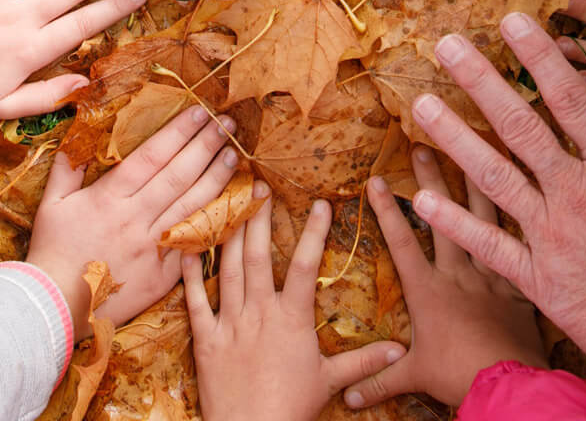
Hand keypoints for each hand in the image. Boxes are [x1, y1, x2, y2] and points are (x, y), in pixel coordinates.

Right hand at [28, 106, 238, 338]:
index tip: (200, 111)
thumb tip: (77, 131)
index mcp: (110, 197)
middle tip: (229, 125)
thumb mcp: (53, 204)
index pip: (153, 156)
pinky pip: (192, 244)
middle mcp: (135, 218)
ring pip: (191, 206)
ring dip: (216, 178)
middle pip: (179, 175)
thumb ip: (68, 166)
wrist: (53, 309)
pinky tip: (230, 205)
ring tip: (235, 155)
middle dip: (207, 146)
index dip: (179, 131)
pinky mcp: (162, 275)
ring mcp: (151, 247)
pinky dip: (214, 223)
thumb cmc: (52, 253)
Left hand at [183, 188, 405, 420]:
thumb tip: (398, 350)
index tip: (320, 203)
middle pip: (258, 255)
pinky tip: (187, 247)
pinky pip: (195, 301)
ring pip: (228, 269)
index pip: (305, 265)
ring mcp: (230, 323)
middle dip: (259, 218)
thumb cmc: (291, 409)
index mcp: (291, 318)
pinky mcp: (206, 339)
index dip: (313, 232)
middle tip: (259, 186)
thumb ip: (363, 361)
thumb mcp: (330, 381)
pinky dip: (190, 274)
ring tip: (230, 203)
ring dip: (230, 234)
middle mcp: (259, 312)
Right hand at [342, 150, 545, 409]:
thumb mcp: (415, 375)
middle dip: (431, 178)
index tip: (376, 177)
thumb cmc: (459, 377)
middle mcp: (459, 271)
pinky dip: (522, 217)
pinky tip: (527, 192)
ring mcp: (491, 272)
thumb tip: (347, 396)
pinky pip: (520, 242)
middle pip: (443, 216)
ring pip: (484, 218)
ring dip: (476, 183)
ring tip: (476, 147)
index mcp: (429, 289)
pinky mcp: (520, 281)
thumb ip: (381, 378)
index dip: (388, 209)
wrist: (511, 385)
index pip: (402, 241)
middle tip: (423, 143)